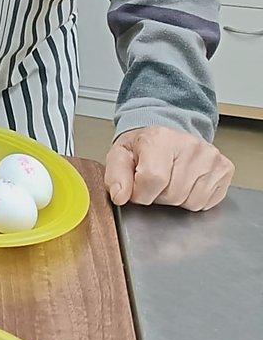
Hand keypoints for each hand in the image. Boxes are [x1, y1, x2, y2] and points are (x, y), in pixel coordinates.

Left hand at [104, 126, 234, 210]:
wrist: (165, 137)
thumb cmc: (142, 148)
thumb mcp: (120, 156)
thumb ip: (115, 176)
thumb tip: (120, 196)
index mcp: (160, 138)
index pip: (152, 179)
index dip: (140, 193)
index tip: (137, 189)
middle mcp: (190, 145)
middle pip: (172, 194)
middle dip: (158, 196)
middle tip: (155, 181)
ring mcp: (211, 156)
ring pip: (190, 202)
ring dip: (175, 199)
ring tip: (170, 180)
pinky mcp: (225, 168)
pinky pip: (206, 203)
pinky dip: (192, 199)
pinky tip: (186, 183)